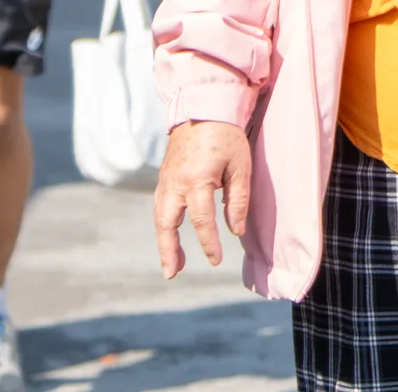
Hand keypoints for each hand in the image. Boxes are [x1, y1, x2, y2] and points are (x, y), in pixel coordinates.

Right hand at [154, 121, 251, 277]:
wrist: (203, 109)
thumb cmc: (227, 136)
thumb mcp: (240, 166)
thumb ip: (237, 199)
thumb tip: (234, 230)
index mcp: (196, 181)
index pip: (201, 220)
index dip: (208, 243)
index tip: (216, 261)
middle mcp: (175, 184)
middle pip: (166, 226)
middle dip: (168, 252)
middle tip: (172, 274)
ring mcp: (165, 182)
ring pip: (160, 219)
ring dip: (164, 243)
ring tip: (172, 264)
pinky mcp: (163, 180)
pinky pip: (161, 209)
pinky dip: (164, 228)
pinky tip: (171, 238)